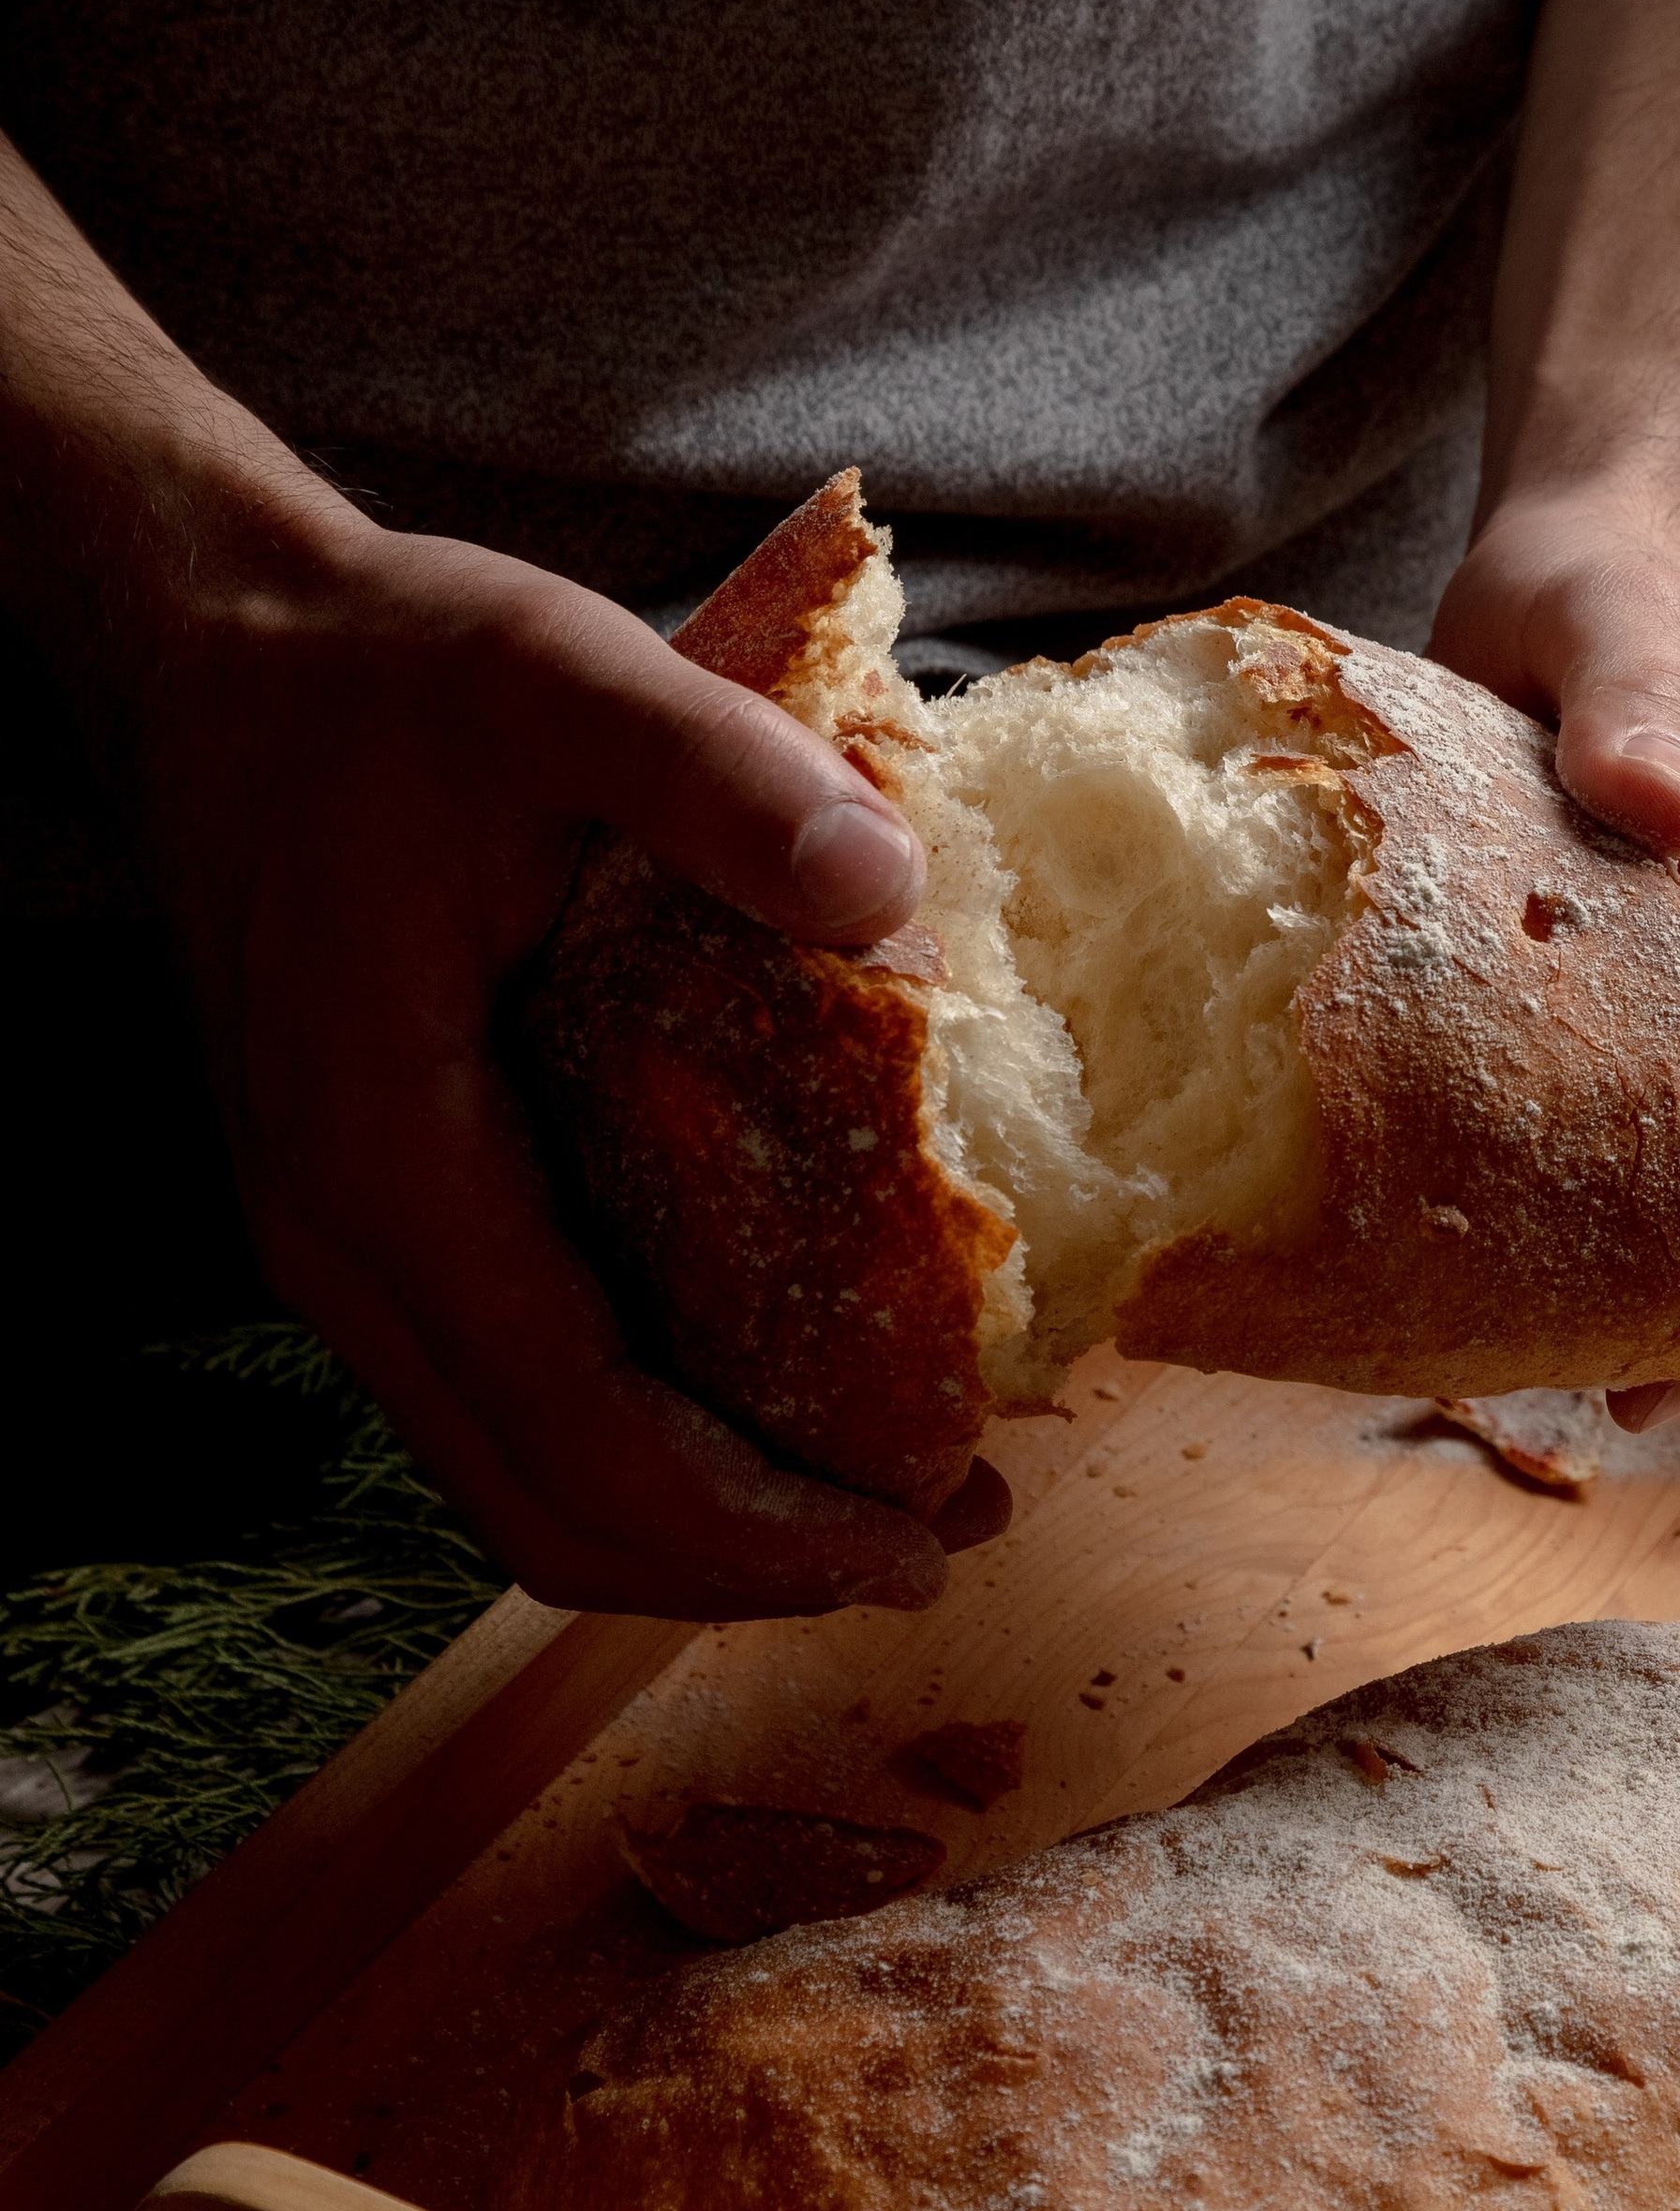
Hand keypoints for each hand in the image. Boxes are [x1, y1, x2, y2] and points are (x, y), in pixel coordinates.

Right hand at [97, 475, 1004, 1615]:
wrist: (212, 648)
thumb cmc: (381, 672)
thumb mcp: (561, 675)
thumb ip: (720, 776)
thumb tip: (893, 889)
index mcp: (384, 1156)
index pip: (578, 1430)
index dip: (752, 1527)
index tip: (916, 1546)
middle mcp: (339, 1244)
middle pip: (543, 1507)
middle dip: (743, 1563)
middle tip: (936, 1542)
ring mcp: (340, 1248)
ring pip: (514, 1476)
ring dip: (693, 1520)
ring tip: (881, 1499)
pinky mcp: (371, 1221)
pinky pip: (502, 1397)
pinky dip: (634, 1441)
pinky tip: (766, 1395)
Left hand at [1430, 488, 1679, 1426]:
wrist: (1576, 577)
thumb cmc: (1620, 598)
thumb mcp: (1621, 626)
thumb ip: (1642, 701)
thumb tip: (1667, 806)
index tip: (1676, 1370)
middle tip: (1545, 1386)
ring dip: (1602, 1288)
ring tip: (1474, 1352)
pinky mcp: (1612, 1037)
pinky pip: (1595, 1158)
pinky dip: (1535, 1217)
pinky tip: (1431, 1260)